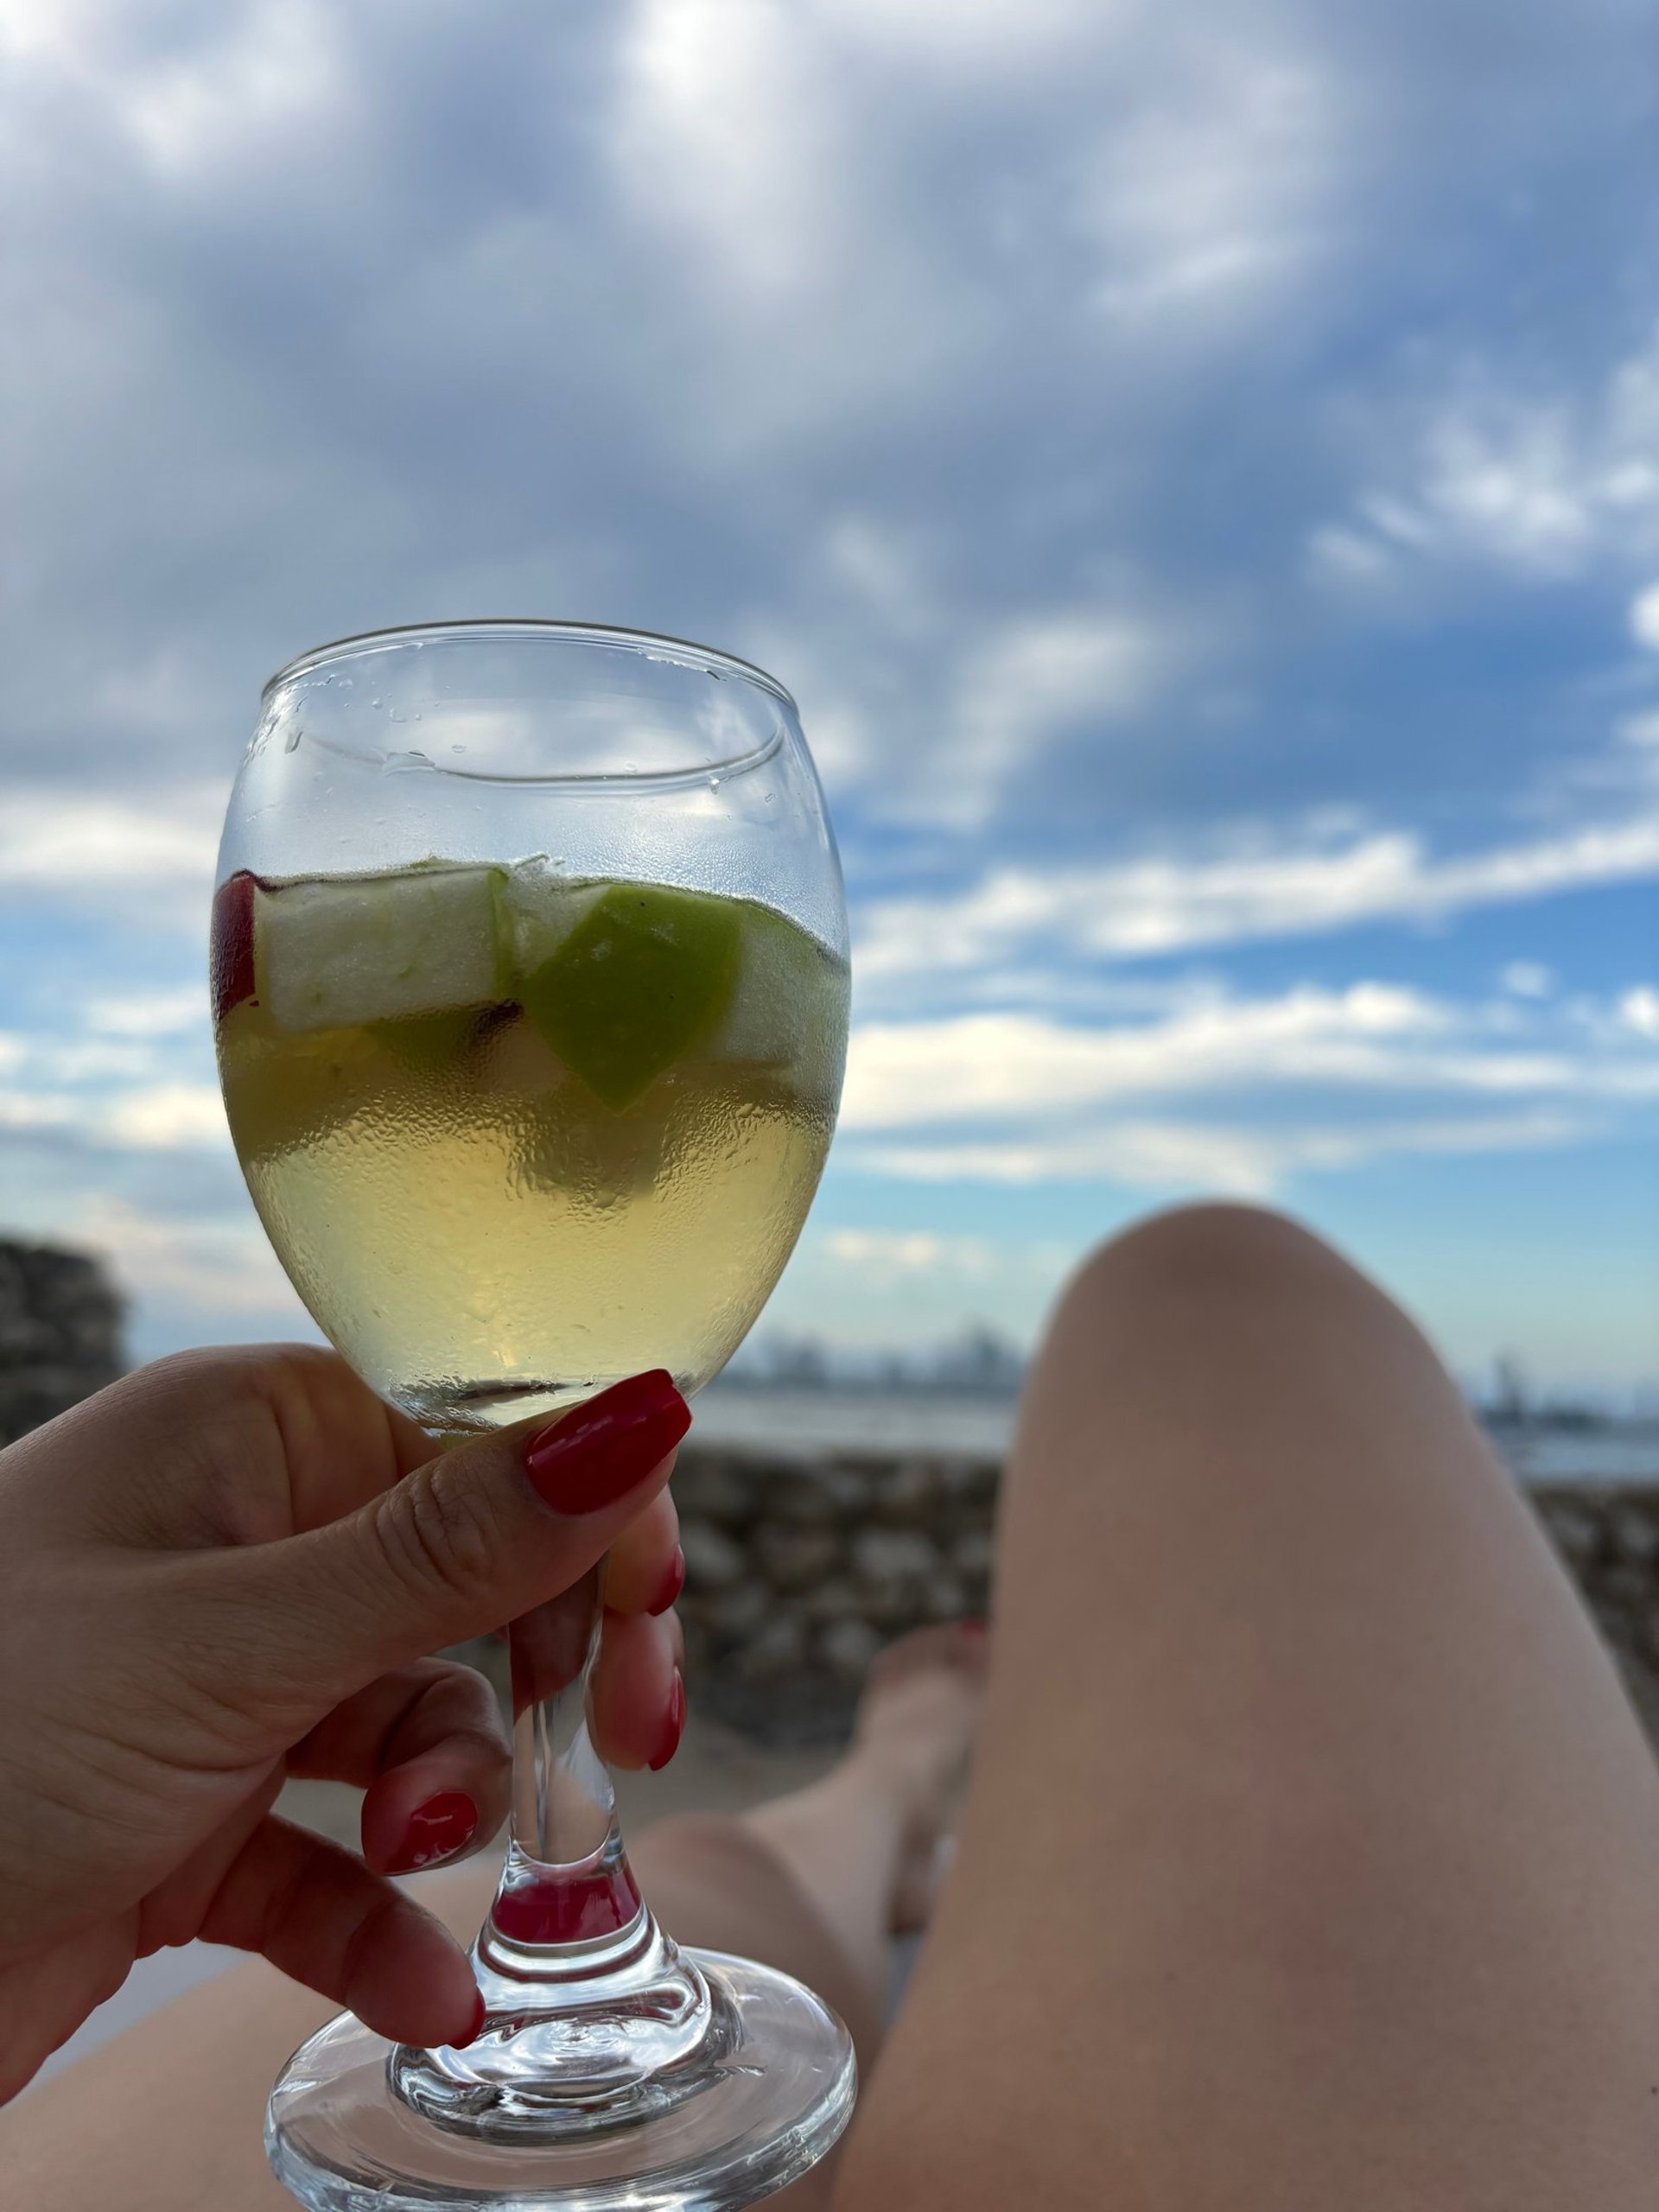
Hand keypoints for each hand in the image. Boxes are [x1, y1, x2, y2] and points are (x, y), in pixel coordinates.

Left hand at [0, 1345, 688, 2098]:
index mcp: (241, 1435)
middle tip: (614, 1751)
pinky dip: (382, 1921)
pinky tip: (427, 1991)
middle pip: (463, 1578)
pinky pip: (334, 1854)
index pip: (476, 1430)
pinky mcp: (192, 1820)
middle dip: (531, 1673)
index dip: (585, 1518)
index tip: (650, 1627)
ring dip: (443, 1805)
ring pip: (411, 1723)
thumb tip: (648, 1408)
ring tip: (418, 1869)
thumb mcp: (232, 1647)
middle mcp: (238, 1539)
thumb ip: (450, 1547)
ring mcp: (215, 1683)